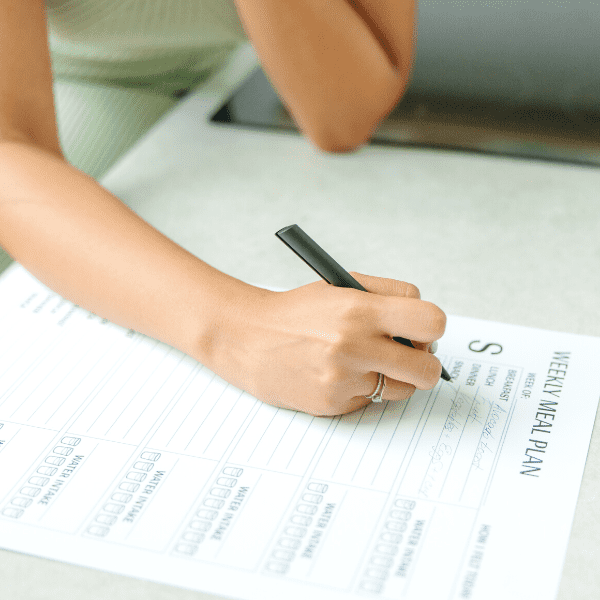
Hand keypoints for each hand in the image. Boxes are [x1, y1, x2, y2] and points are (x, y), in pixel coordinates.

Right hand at [205, 272, 445, 415]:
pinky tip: (338, 374)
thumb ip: (388, 295)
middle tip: (408, 355)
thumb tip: (427, 324)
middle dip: (424, 362)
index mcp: (359, 309)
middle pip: (427, 369)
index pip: (430, 322)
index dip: (432, 328)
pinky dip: (362, 389)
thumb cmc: (297, 311)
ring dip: (393, 377)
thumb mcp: (341, 285)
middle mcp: (354, 346)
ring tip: (366, 362)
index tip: (421, 331)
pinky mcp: (333, 404)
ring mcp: (343, 379)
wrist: (248, 339)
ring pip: (403, 390)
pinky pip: (370, 401)